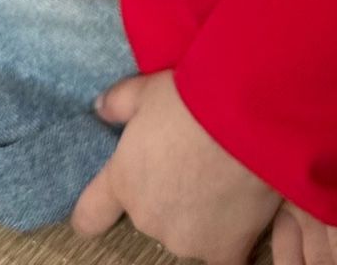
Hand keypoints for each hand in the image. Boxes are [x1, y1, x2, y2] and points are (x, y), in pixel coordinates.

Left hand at [73, 71, 279, 264]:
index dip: (97, 209)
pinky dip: (232, 239)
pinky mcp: (223, 250)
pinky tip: (244, 216)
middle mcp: (148, 218)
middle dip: (168, 194)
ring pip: (187, 230)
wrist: (246, 118)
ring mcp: (185, 239)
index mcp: (123, 182)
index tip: (108, 204)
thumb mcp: (147, 89)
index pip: (90, 216)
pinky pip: (225, 255)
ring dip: (199, 213)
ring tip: (225, 176)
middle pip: (150, 214)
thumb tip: (101, 108)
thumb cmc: (192, 99)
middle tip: (194, 160)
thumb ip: (119, 102)